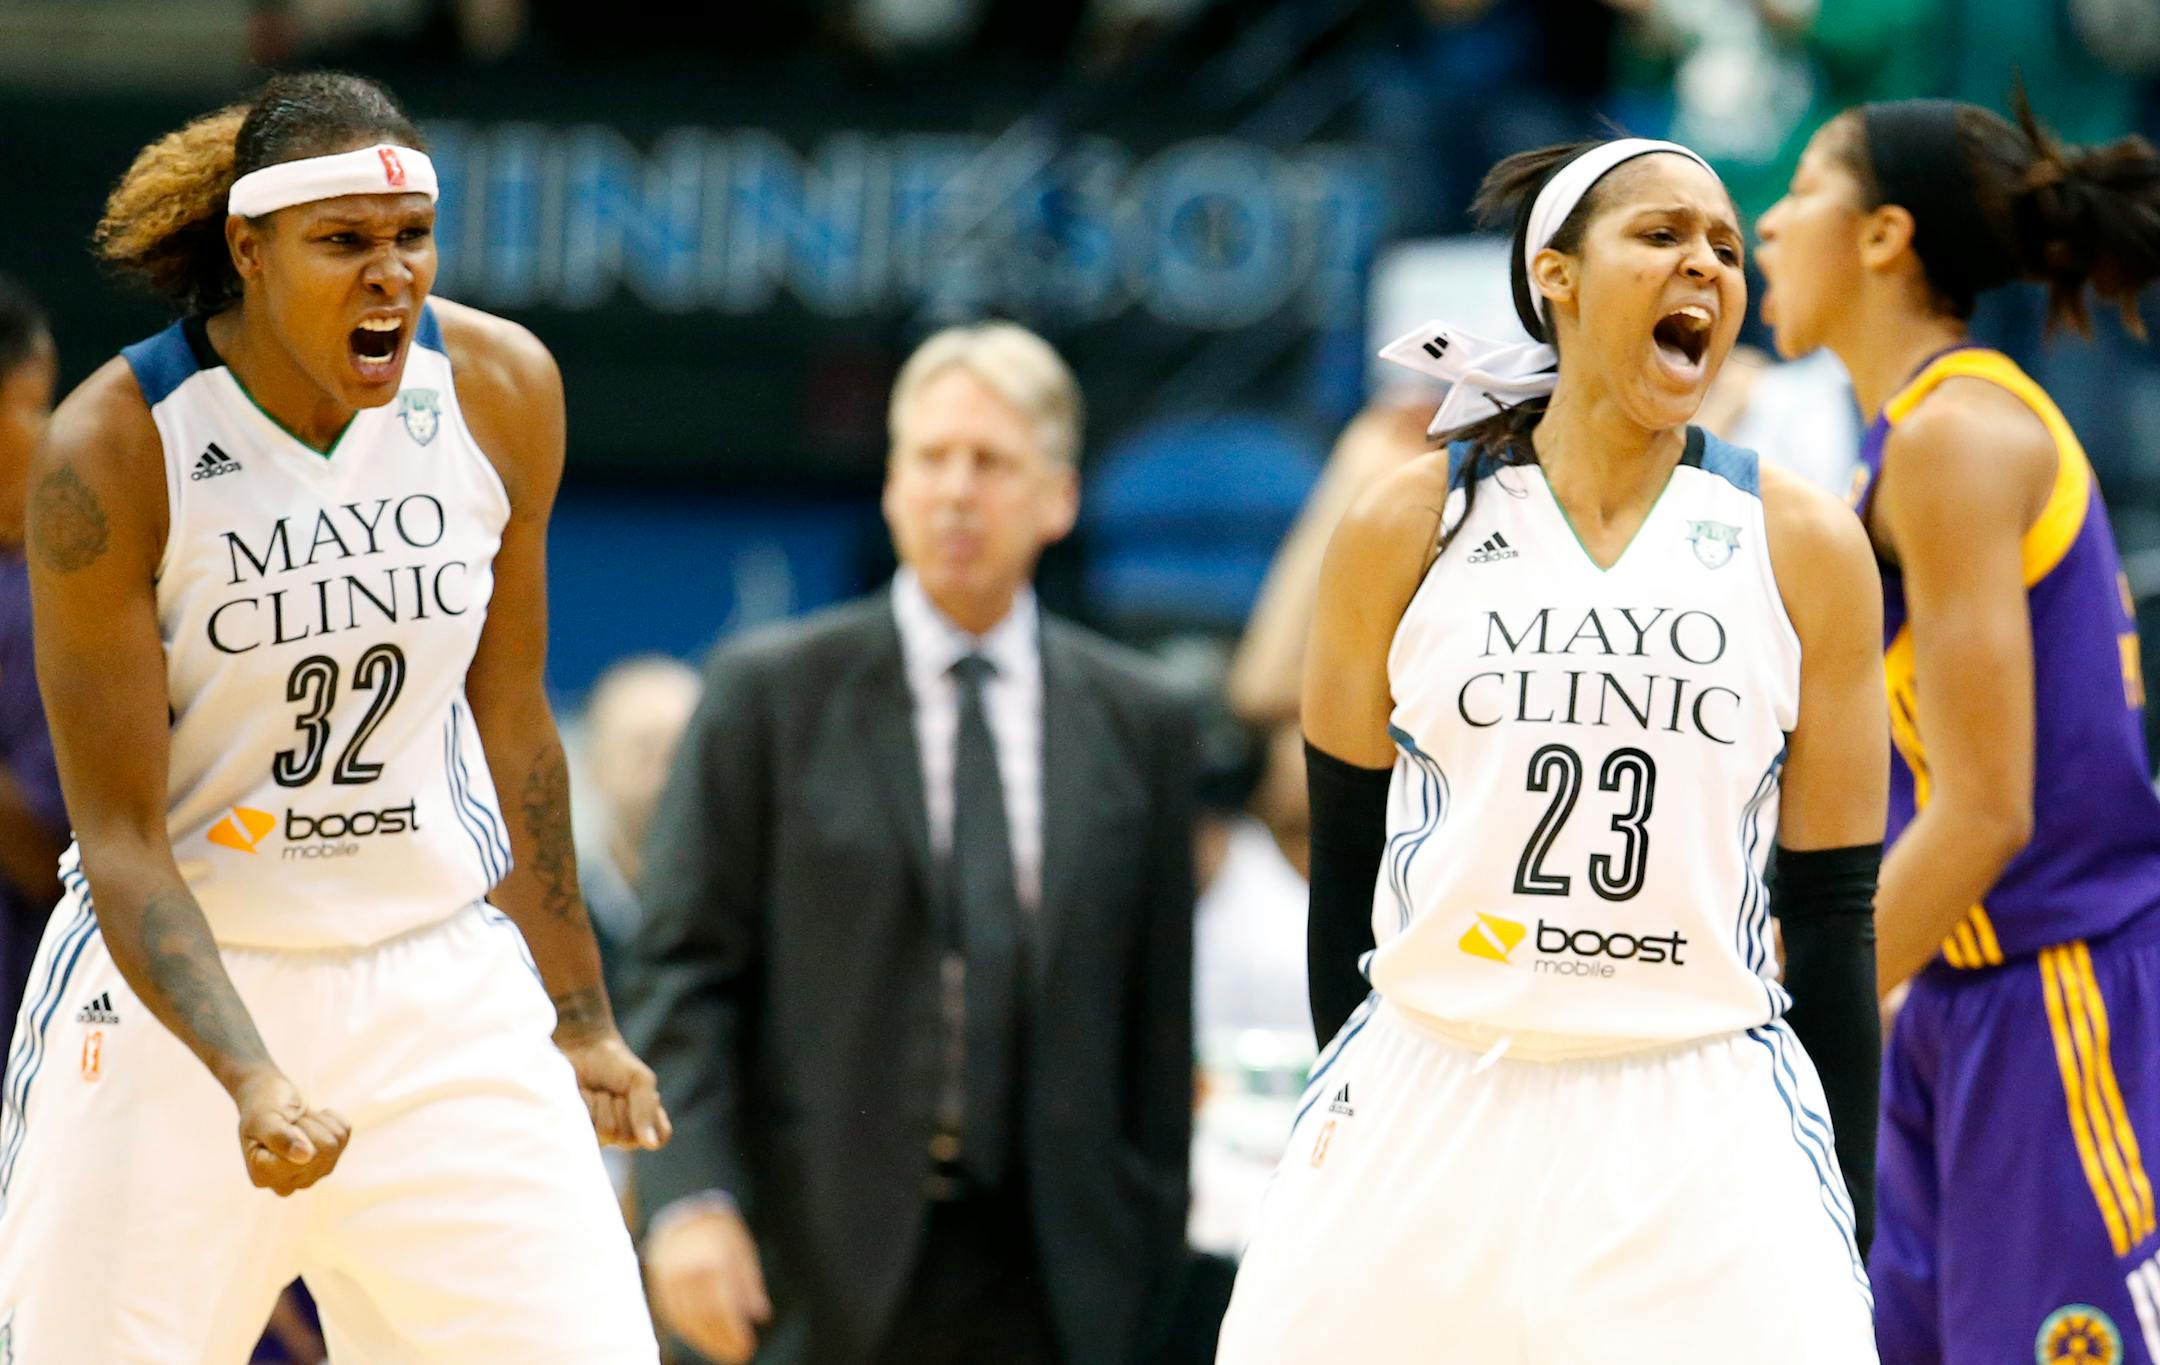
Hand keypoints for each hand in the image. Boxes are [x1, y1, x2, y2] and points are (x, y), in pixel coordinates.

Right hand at [232, 1070, 349, 1196]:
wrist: (270, 1097)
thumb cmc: (261, 1107)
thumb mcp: (263, 1118)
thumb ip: (278, 1137)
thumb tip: (306, 1158)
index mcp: (263, 1177)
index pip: (300, 1160)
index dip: (296, 1132)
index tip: (279, 1123)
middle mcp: (287, 1184)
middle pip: (322, 1152)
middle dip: (307, 1125)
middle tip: (289, 1121)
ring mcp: (310, 1175)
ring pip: (334, 1143)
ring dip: (317, 1122)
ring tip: (298, 1122)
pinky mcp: (329, 1161)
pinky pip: (344, 1132)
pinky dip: (329, 1118)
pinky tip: (311, 1121)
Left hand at [557, 1029, 671, 1148]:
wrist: (583, 1050)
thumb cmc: (616, 1064)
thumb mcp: (640, 1080)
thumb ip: (646, 1110)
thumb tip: (650, 1145)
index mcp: (646, 1121)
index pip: (659, 1138)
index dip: (649, 1120)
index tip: (638, 1096)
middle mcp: (625, 1132)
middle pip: (628, 1137)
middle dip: (621, 1106)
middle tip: (615, 1090)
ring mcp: (601, 1135)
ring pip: (607, 1132)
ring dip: (602, 1104)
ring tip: (598, 1091)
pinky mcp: (579, 1131)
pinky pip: (586, 1128)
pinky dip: (586, 1105)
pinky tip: (584, 1094)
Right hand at [646, 1204, 771, 1364]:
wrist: (681, 1206)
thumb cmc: (719, 1228)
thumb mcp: (742, 1248)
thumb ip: (750, 1283)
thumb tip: (760, 1314)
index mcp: (712, 1261)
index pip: (723, 1307)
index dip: (734, 1331)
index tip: (748, 1347)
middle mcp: (687, 1272)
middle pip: (705, 1317)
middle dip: (722, 1340)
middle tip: (738, 1356)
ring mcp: (668, 1278)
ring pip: (686, 1319)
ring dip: (705, 1340)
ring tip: (723, 1352)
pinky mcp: (658, 1284)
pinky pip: (673, 1314)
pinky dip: (688, 1330)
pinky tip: (703, 1339)